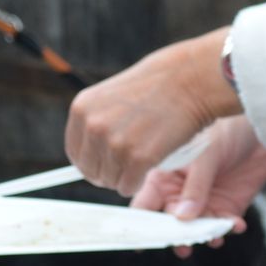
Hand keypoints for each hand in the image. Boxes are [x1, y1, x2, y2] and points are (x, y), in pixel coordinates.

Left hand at [64, 26, 240, 196]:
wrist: (190, 78)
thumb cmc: (158, 83)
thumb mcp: (113, 94)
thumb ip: (98, 118)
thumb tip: (89, 149)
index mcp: (82, 108)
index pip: (75, 152)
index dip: (90, 162)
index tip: (104, 164)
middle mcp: (94, 126)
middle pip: (90, 170)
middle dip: (107, 173)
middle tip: (126, 165)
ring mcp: (115, 143)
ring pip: (109, 181)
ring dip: (123, 178)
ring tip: (140, 162)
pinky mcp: (138, 158)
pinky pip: (128, 186)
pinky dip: (136, 184)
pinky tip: (146, 171)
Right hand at [133, 116, 265, 256]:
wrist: (260, 127)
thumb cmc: (224, 130)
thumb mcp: (205, 155)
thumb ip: (194, 187)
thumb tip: (183, 218)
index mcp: (164, 177)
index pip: (144, 205)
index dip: (140, 225)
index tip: (141, 243)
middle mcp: (179, 194)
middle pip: (169, 225)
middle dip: (175, 237)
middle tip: (182, 245)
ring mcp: (203, 203)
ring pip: (195, 231)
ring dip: (202, 238)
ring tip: (212, 238)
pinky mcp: (227, 208)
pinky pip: (223, 227)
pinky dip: (228, 230)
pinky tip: (236, 224)